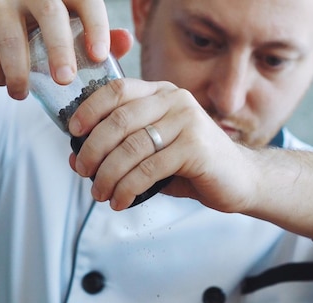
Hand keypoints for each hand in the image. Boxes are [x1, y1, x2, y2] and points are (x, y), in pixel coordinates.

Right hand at [0, 0, 131, 99]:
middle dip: (60, 49)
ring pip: (11, 35)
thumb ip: (100, 41)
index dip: (96, 25)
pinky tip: (4, 82)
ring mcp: (1, 2)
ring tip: (21, 94)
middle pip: (50, 12)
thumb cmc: (35, 39)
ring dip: (19, 71)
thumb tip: (127, 40)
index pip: (85, 0)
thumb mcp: (71, 40)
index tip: (100, 56)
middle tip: (65, 79)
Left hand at [68, 78, 258, 211]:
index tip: (73, 131)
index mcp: (162, 93)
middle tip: (83, 171)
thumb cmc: (192, 165)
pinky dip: (128, 188)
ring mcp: (188, 122)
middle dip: (93, 149)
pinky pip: (149, 169)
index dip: (89, 109)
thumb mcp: (153, 152)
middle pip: (119, 120)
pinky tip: (121, 201)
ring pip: (131, 147)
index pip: (117, 90)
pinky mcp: (196, 148)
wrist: (239, 179)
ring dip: (108, 175)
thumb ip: (119, 151)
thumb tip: (76, 160)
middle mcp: (175, 100)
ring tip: (100, 194)